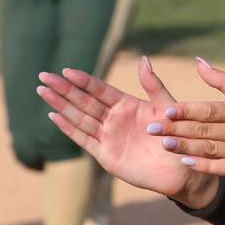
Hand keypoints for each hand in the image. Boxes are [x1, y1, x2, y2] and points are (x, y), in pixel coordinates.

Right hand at [37, 57, 208, 199]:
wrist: (182, 167)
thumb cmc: (179, 134)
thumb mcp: (167, 106)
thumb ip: (153, 85)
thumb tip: (143, 58)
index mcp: (127, 104)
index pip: (99, 89)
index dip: (83, 80)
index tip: (66, 70)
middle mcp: (114, 119)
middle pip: (84, 101)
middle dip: (63, 89)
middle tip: (44, 76)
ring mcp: (108, 136)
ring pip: (79, 117)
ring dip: (61, 105)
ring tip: (43, 91)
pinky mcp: (106, 155)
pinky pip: (84, 139)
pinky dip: (69, 129)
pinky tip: (54, 116)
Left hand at [147, 59, 224, 185]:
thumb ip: (222, 80)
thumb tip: (197, 61)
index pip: (211, 110)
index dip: (189, 110)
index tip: (167, 109)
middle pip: (206, 130)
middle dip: (177, 128)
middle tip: (152, 128)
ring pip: (210, 149)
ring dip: (185, 147)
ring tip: (163, 144)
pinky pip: (222, 168)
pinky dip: (204, 166)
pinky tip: (186, 162)